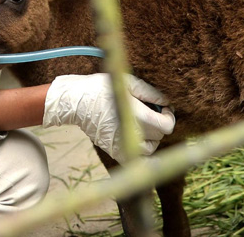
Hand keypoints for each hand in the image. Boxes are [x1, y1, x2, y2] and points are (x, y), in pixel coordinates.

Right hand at [43, 73, 174, 163]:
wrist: (74, 102)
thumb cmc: (100, 88)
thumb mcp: (127, 83)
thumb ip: (150, 93)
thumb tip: (167, 102)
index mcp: (138, 117)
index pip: (167, 126)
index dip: (169, 116)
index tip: (162, 108)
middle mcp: (132, 134)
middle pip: (159, 136)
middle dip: (158, 124)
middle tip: (148, 112)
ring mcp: (122, 146)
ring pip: (150, 149)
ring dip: (150, 138)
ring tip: (138, 124)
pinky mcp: (114, 152)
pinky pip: (135, 159)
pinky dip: (139, 152)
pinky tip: (134, 139)